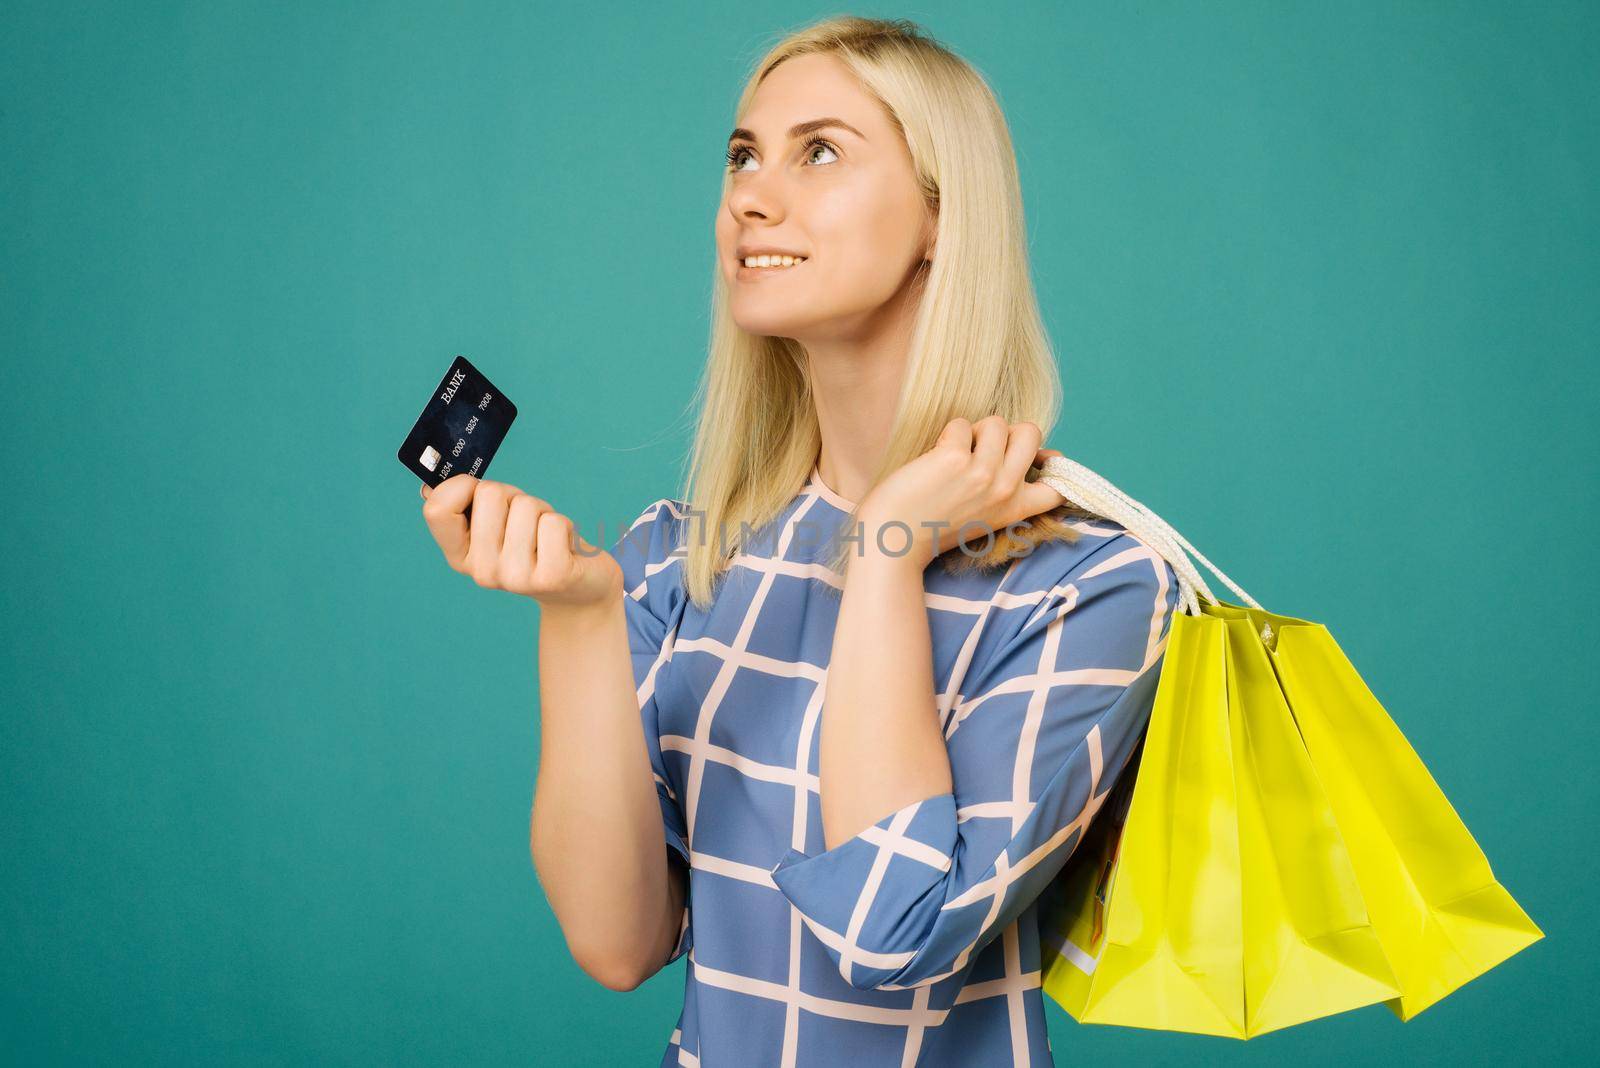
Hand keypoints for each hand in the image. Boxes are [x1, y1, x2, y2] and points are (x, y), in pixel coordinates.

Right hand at [419, 474, 621, 608]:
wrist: (578, 588)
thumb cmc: (535, 544)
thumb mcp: (497, 526)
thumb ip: (469, 506)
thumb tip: (432, 487)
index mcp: (460, 556)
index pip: (437, 509)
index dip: (462, 486)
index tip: (482, 494)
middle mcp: (482, 571)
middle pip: (489, 493)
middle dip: (514, 496)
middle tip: (528, 523)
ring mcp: (515, 577)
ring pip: (526, 505)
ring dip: (542, 512)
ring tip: (546, 536)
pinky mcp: (551, 576)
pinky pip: (554, 522)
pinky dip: (565, 525)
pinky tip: (564, 548)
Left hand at [855, 417, 1066, 568]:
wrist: (894, 543)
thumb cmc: (934, 525)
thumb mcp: (985, 514)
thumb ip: (1011, 487)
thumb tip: (1045, 453)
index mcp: (1016, 508)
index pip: (1060, 485)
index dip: (1053, 465)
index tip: (1036, 464)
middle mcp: (1005, 489)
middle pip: (1031, 431)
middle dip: (1006, 430)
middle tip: (981, 451)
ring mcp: (982, 473)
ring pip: (995, 422)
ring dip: (972, 431)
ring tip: (952, 457)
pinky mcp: (953, 459)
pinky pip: (960, 424)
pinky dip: (946, 435)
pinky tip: (933, 461)